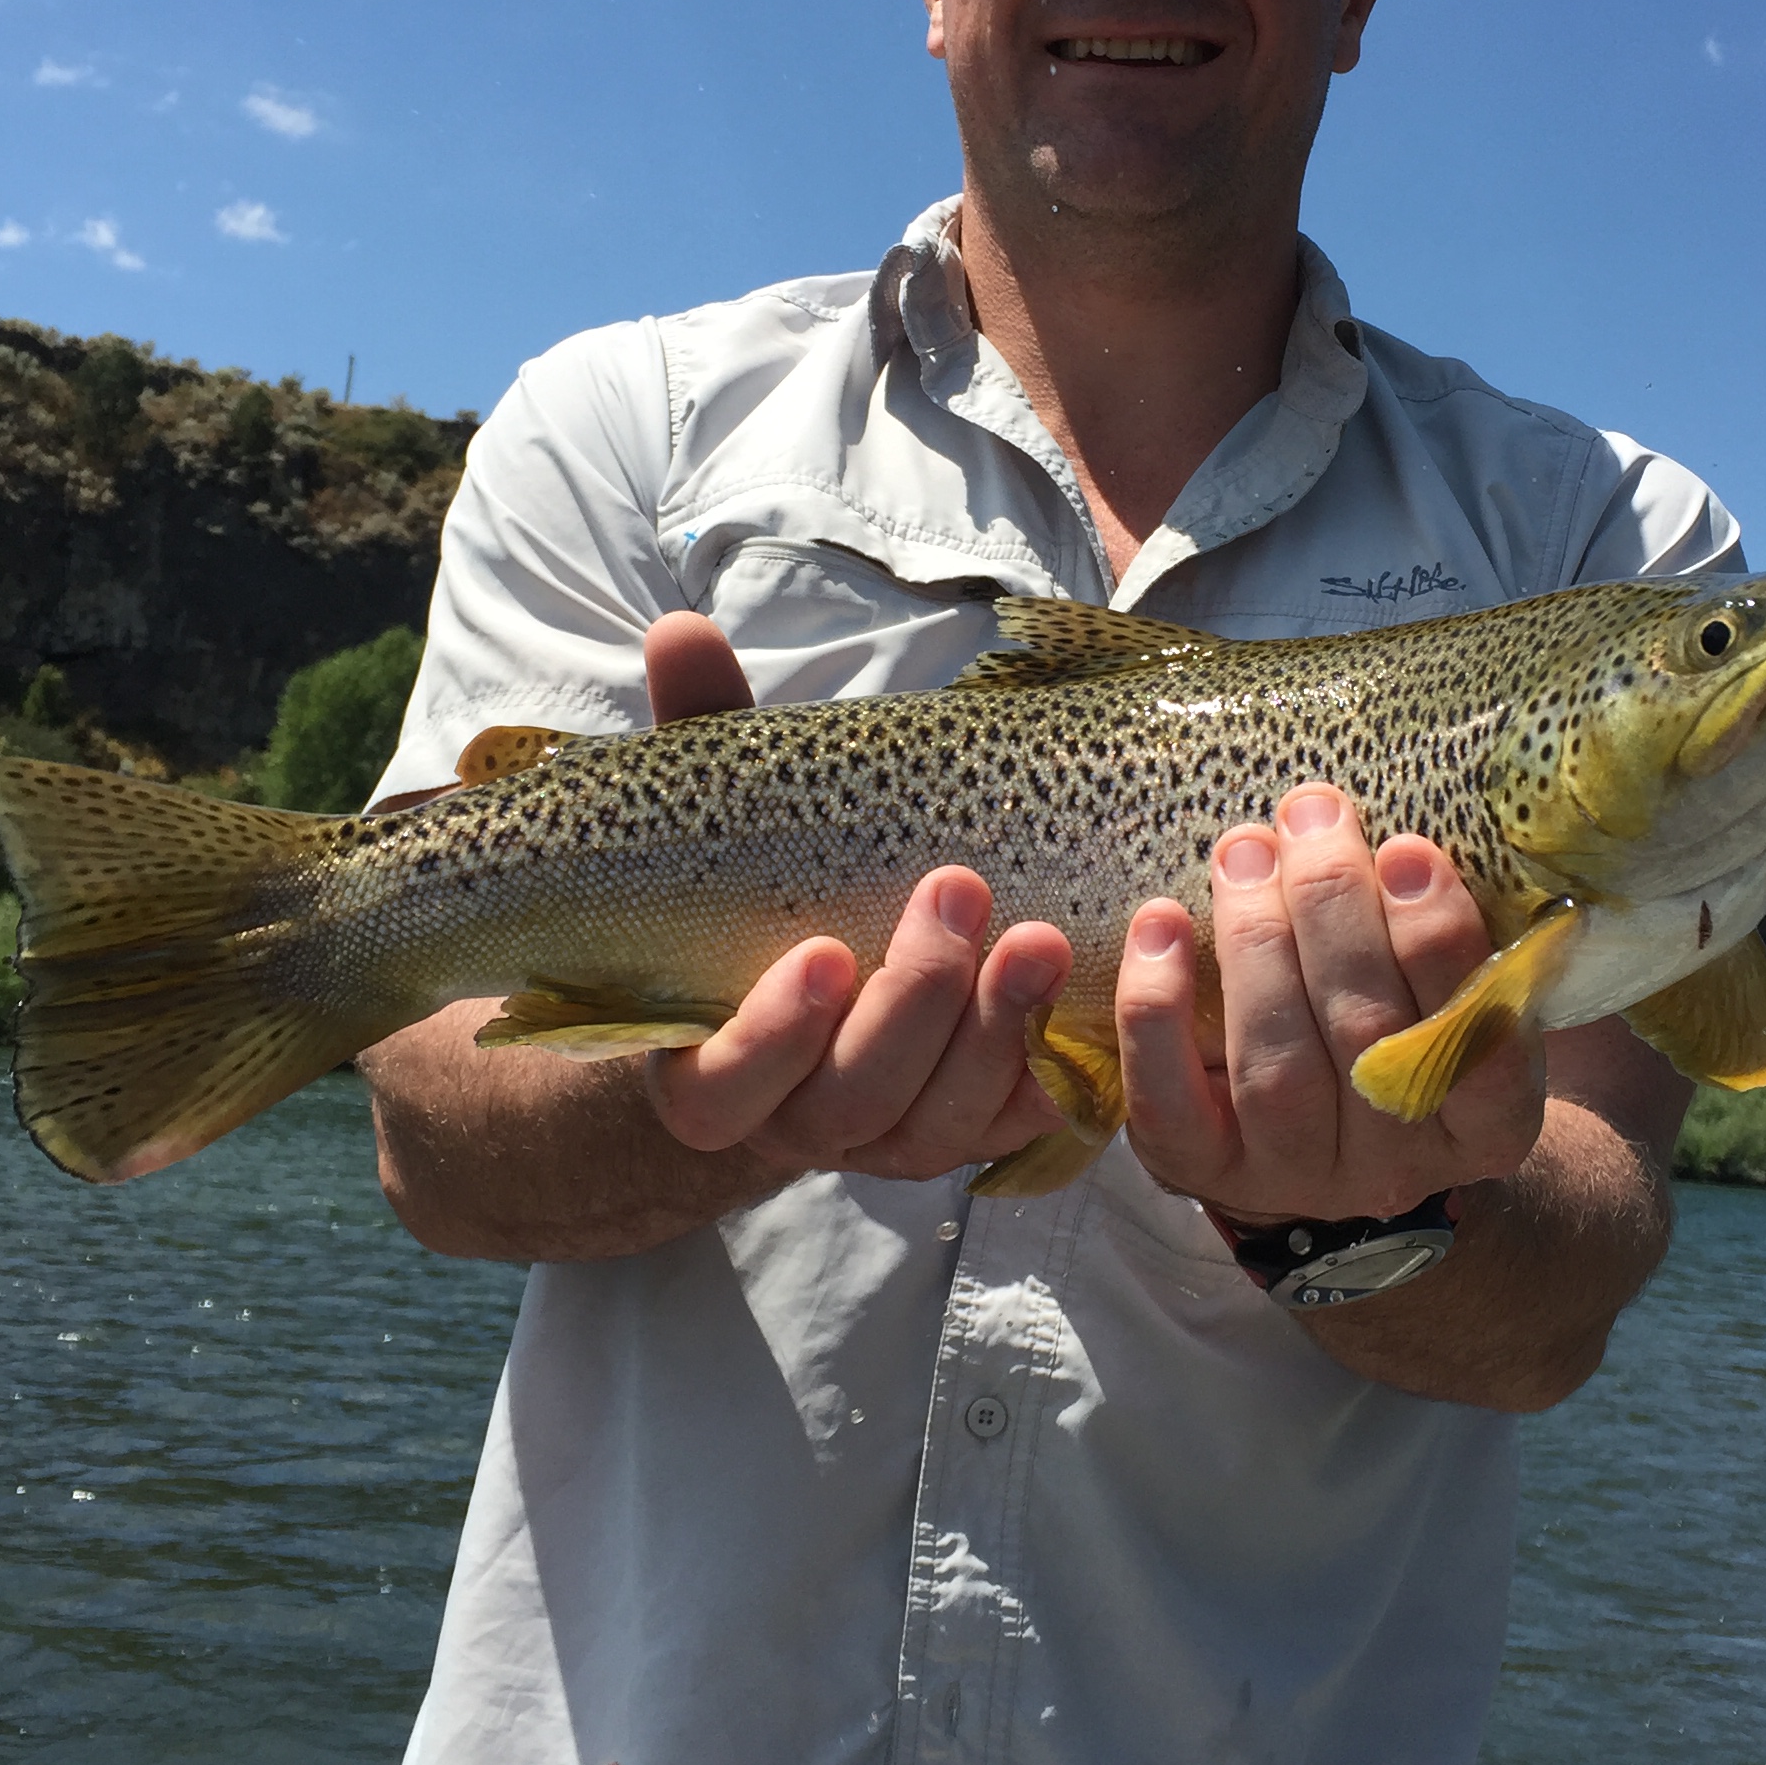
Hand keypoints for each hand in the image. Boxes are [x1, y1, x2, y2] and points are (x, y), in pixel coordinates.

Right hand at [637, 615, 1074, 1183]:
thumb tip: (678, 629)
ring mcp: (895, 1135)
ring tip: (1040, 935)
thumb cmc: (768, 885)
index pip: (724, 1089)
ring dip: (996, 1029)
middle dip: (913, 1000)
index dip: (771, 1037)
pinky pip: (1020, 1122)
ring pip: (944, 1119)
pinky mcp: (978, 1127)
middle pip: (854, 1100)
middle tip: (959, 889)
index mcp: (713, 1068)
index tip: (819, 953)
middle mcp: (801, 1122)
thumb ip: (703, 732)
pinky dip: (1054, 1067)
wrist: (837, 964)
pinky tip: (1087, 991)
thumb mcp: (732, 809)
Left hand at [1116, 787, 1546, 1224]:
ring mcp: (1297, 1176)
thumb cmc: (1405, 1030)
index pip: (1482, 1049)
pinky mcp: (1206, 1172)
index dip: (1441, 949)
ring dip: (1256, 943)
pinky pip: (1171, 1103)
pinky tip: (1161, 923)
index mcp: (1486, 1125)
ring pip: (1274, 1069)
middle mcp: (1397, 1168)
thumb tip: (1403, 834)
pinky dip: (1158, 1010)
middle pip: (1367, 1040)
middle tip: (1311, 815)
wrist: (1330, 1140)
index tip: (1407, 848)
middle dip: (1333, 911)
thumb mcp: (1457, 998)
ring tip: (1246, 849)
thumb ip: (1449, 939)